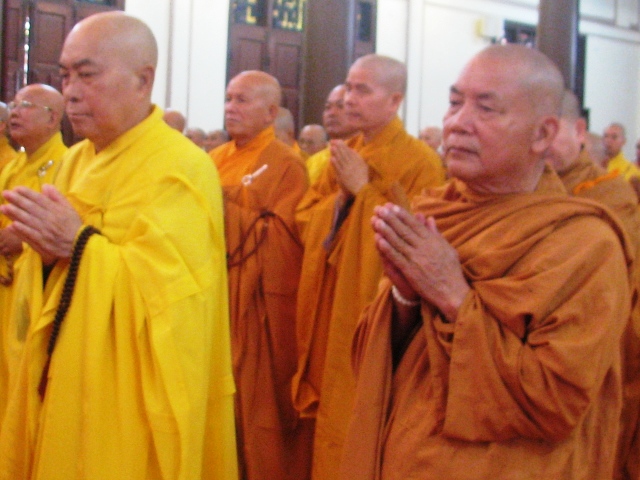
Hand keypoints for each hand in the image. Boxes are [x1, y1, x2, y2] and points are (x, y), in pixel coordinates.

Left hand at [0, 184, 82, 264]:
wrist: (80, 244)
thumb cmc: (74, 225)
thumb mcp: (69, 208)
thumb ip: (57, 197)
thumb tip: (45, 186)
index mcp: (56, 210)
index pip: (39, 199)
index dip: (27, 193)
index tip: (16, 188)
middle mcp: (49, 219)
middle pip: (31, 208)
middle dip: (17, 200)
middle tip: (5, 193)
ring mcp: (45, 231)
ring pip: (28, 221)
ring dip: (15, 214)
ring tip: (4, 207)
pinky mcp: (43, 242)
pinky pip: (30, 235)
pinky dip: (22, 230)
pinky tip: (12, 225)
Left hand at [330, 140, 368, 195]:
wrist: (362, 189)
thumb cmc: (362, 177)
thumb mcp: (363, 165)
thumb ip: (358, 158)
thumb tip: (352, 150)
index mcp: (358, 161)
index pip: (349, 151)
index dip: (343, 145)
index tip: (338, 140)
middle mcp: (353, 164)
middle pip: (344, 154)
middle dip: (338, 147)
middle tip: (332, 141)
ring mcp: (347, 170)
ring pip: (340, 160)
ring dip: (335, 153)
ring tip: (331, 147)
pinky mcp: (343, 176)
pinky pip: (338, 168)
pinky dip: (335, 163)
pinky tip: (331, 158)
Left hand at [372, 203, 469, 321]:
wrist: (452, 292)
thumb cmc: (451, 271)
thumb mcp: (447, 248)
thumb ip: (436, 233)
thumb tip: (429, 218)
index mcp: (433, 241)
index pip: (415, 225)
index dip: (402, 215)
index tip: (392, 207)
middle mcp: (424, 247)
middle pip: (404, 230)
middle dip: (390, 218)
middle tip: (379, 208)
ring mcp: (417, 259)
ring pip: (398, 241)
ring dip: (385, 230)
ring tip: (375, 220)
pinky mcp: (411, 271)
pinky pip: (397, 257)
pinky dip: (387, 248)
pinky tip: (378, 240)